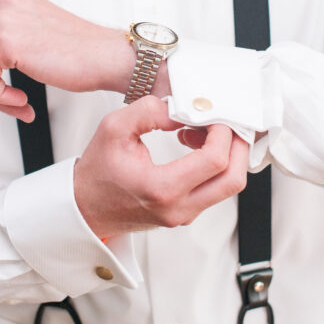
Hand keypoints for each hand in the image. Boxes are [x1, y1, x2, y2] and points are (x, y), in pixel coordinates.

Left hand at [0, 0, 132, 120]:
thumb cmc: (81, 50)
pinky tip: (23, 102)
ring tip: (21, 103)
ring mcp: (3, 20)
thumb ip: (13, 33)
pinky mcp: (4, 43)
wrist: (105, 56)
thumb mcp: (37, 29)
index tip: (14, 82)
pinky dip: (0, 97)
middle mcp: (5, 2)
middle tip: (16, 98)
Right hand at [73, 95, 250, 237]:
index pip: (215, 161)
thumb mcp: (113, 128)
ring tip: (202, 130)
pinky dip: (216, 164)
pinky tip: (195, 143)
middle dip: (237, 145)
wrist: (86, 206)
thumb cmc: (98, 170)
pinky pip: (216, 189)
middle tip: (225, 121)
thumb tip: (180, 109)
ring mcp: (185, 214)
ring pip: (229, 186)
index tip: (211, 115)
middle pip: (234, 179)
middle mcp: (179, 208)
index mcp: (162, 189)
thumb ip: (147, 111)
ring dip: (227, 154)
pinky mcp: (187, 213)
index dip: (222, 132)